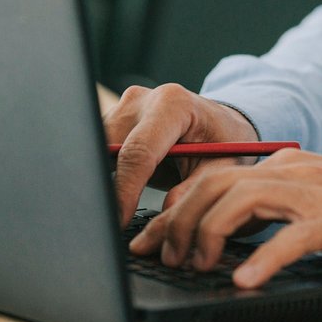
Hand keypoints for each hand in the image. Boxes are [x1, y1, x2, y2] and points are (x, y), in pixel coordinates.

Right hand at [103, 83, 260, 225]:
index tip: (120, 220)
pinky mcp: (114, 118)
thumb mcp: (220, 169)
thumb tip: (165, 218)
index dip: (126, 190)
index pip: (138, 151)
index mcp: (173, 104)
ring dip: (106, 178)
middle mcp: (143, 99)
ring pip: (99, 148)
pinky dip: (106, 172)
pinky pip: (99, 148)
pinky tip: (117, 193)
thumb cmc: (223, 143)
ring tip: (120, 208)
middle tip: (113, 221)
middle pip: (111, 148)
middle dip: (110, 186)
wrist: (219, 124)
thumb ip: (192, 192)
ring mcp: (124, 106)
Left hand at [128, 149, 321, 288]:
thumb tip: (220, 237)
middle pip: (215, 185)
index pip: (211, 178)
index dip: (172, 208)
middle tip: (158, 257)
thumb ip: (271, 210)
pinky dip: (263, 259)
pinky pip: (291, 238)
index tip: (147, 239)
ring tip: (193, 266)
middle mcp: (291, 173)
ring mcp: (314, 195)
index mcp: (282, 166)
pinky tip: (245, 280)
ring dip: (208, 235)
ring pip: (241, 202)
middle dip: (176, 222)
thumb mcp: (312, 200)